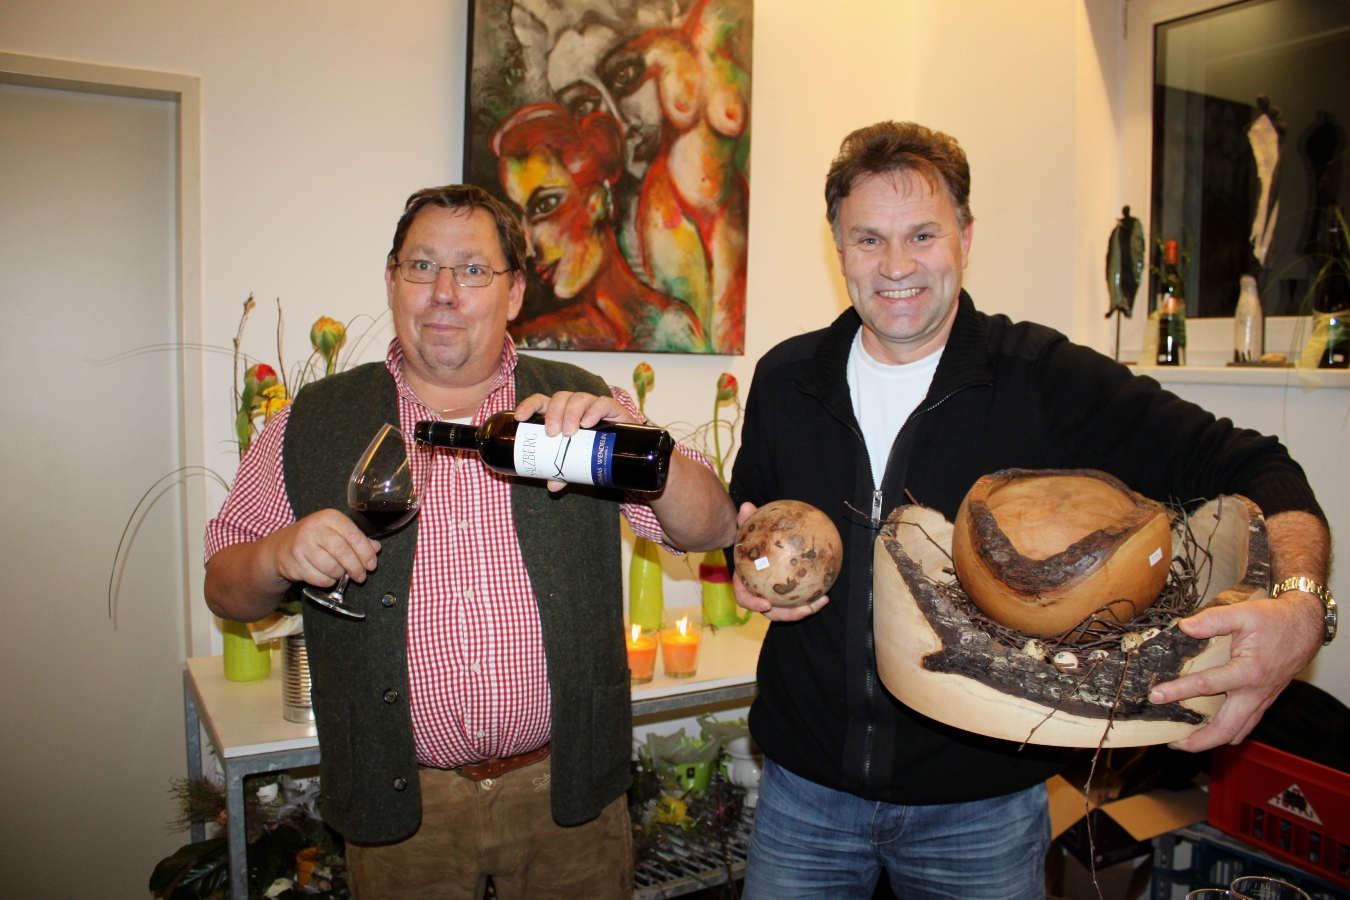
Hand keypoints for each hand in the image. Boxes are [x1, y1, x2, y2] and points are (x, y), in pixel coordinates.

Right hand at [267, 509, 379, 588]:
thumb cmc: (316, 538)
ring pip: (330, 566)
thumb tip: (375, 548)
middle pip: (342, 552)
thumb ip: (357, 539)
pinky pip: (318, 578)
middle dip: (355, 567)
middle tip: (361, 576)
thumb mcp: (336, 532)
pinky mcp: (294, 562)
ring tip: (342, 575)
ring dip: (340, 575)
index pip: (353, 535)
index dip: (365, 552)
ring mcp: (301, 545)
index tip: (371, 565)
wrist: (282, 547)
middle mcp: (314, 528)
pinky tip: (328, 577)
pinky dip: (327, 581)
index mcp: (329, 517)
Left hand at [515, 391, 637, 491]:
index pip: (541, 401)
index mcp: (560, 412)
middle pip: (560, 398)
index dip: (529, 405)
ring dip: (571, 413)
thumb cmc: (594, 449)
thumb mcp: (576, 461)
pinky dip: (594, 411)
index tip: (520, 418)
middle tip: (552, 433)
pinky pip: (602, 403)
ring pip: (579, 398)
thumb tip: (552, 486)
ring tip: (570, 432)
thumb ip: (564, 472)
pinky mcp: (612, 408)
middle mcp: (574, 405)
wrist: (625, 449)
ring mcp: (593, 404)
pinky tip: (589, 423)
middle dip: (554, 413)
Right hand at [730, 502, 829, 621]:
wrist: (754, 546)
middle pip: (770, 611)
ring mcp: (772, 595)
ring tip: (821, 602)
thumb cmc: (747, 539)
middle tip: (804, 610)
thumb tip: (747, 506)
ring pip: (786, 609)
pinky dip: (810, 598)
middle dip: (788, 614)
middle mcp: (758, 593)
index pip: (745, 598)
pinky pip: (797, 598)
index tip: (766, 605)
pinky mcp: (785, 594)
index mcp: (744, 582)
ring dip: (804, 609)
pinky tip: (826, 593)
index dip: (753, 604)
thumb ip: (745, 519)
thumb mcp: (745, 527)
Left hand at [1149, 592, 1322, 751]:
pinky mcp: (1263, 701)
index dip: (1177, 691)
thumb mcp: (1244, 614)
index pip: (1207, 686)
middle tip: (1172, 742)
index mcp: (1249, 672)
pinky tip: (1207, 727)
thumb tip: (1185, 627)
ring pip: (1236, 733)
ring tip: (1185, 741)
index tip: (1155, 696)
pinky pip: (1244, 725)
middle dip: (1198, 741)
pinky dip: (1226, 732)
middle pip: (1226, 730)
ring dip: (1211, 741)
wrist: (1305, 627)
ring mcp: (1261, 701)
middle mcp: (1256, 693)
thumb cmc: (1275, 620)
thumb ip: (1214, 620)